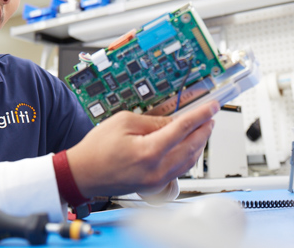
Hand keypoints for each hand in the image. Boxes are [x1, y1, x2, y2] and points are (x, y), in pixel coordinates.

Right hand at [67, 101, 219, 197]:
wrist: (83, 174)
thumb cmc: (96, 149)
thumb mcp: (123, 122)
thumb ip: (153, 121)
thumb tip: (174, 121)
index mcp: (149, 151)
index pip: (184, 129)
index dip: (200, 115)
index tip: (211, 107)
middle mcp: (157, 170)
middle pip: (192, 147)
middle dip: (204, 130)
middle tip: (209, 117)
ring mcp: (156, 181)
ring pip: (189, 161)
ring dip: (199, 144)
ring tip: (202, 130)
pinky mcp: (154, 186)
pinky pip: (179, 171)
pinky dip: (188, 157)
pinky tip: (188, 147)